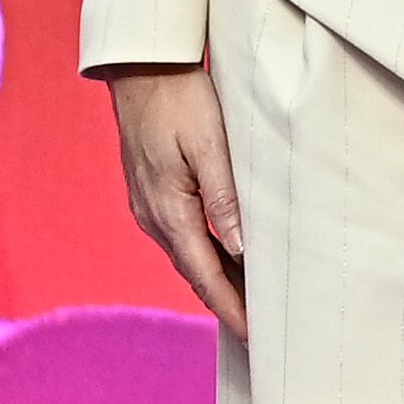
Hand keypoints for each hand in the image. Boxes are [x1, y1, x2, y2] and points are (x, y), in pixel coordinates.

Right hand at [105, 63, 246, 335]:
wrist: (143, 68)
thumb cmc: (181, 98)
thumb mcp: (210, 143)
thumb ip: (225, 196)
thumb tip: (239, 248)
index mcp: (169, 210)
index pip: (204, 274)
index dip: (229, 306)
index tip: (253, 334)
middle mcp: (154, 216)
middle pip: (196, 271)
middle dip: (226, 301)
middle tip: (260, 327)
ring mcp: (150, 205)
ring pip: (189, 254)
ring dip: (217, 278)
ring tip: (250, 299)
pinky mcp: (153, 191)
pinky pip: (183, 234)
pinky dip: (206, 253)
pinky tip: (226, 254)